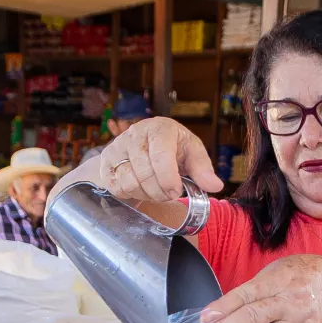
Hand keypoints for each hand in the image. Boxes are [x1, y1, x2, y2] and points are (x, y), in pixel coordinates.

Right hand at [99, 117, 222, 202]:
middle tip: (169, 194)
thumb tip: (215, 186)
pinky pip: (117, 187)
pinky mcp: (106, 162)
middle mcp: (135, 134)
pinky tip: (141, 189)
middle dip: (160, 191)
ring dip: (146, 194)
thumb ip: (202, 169)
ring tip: (156, 191)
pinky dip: (131, 195)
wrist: (143, 146)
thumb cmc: (173, 149)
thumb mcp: (191, 153)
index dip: (168, 179)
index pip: (160, 155)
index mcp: (160, 128)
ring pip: (129, 182)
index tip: (176, 191)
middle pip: (145, 172)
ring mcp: (117, 147)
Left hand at [198, 255, 321, 322]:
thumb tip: (221, 312)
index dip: (224, 307)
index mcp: (281, 280)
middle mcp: (291, 304)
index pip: (248, 295)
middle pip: (252, 318)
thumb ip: (253, 288)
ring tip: (263, 321)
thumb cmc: (301, 277)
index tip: (204, 318)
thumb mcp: (277, 270)